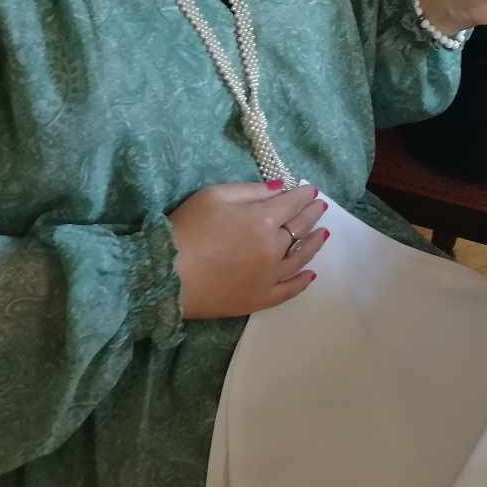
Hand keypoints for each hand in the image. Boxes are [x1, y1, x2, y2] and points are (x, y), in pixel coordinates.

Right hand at [170, 181, 328, 318]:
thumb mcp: (214, 196)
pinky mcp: (259, 299)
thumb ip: (251, 190)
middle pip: (300, 228)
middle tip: (320, 207)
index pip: (292, 204)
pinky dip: (302, 281)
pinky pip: (288, 290)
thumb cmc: (186, 229)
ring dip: (314, 244)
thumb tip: (281, 188)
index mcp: (264, 220)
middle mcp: (273, 248)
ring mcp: (269, 276)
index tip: (311, 190)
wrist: (164, 276)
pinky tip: (310, 274)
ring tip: (323, 234)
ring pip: (300, 258)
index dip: (304, 195)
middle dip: (311, 214)